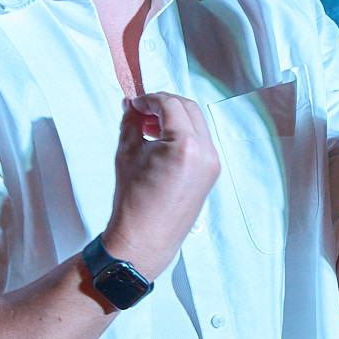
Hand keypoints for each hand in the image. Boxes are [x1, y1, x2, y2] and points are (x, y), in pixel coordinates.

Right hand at [101, 93, 219, 279]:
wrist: (145, 238)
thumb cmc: (133, 201)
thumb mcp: (126, 152)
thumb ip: (131, 122)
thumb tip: (131, 105)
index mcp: (185, 145)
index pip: (170, 105)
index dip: (149, 99)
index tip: (134, 103)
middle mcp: (205, 151)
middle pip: (188, 108)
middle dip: (164, 104)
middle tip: (141, 111)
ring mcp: (212, 162)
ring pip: (196, 123)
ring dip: (174, 117)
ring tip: (148, 127)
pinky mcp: (211, 172)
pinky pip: (200, 141)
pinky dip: (183, 134)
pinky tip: (161, 141)